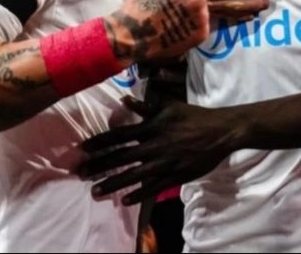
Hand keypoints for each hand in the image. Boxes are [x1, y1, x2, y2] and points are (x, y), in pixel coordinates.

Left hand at [79, 97, 233, 204]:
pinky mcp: (175, 175)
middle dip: (99, 165)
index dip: (100, 142)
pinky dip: (138, 194)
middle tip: (80, 173)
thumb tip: (124, 100)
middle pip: (120, 157)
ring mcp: (164, 162)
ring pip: (133, 175)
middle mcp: (154, 145)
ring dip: (113, 183)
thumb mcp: (169, 106)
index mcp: (151, 127)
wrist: (220, 132)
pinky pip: (153, 187)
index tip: (83, 149)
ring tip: (95, 191)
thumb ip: (145, 106)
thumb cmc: (193, 116)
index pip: (119, 135)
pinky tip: (124, 201)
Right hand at [107, 0, 209, 63]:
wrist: (135, 36)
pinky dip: (191, 24)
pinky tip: (176, 26)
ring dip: (190, 7)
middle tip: (170, 1)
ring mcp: (202, 15)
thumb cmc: (138, 5)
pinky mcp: (202, 32)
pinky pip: (200, 23)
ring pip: (200, 5)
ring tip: (172, 15)